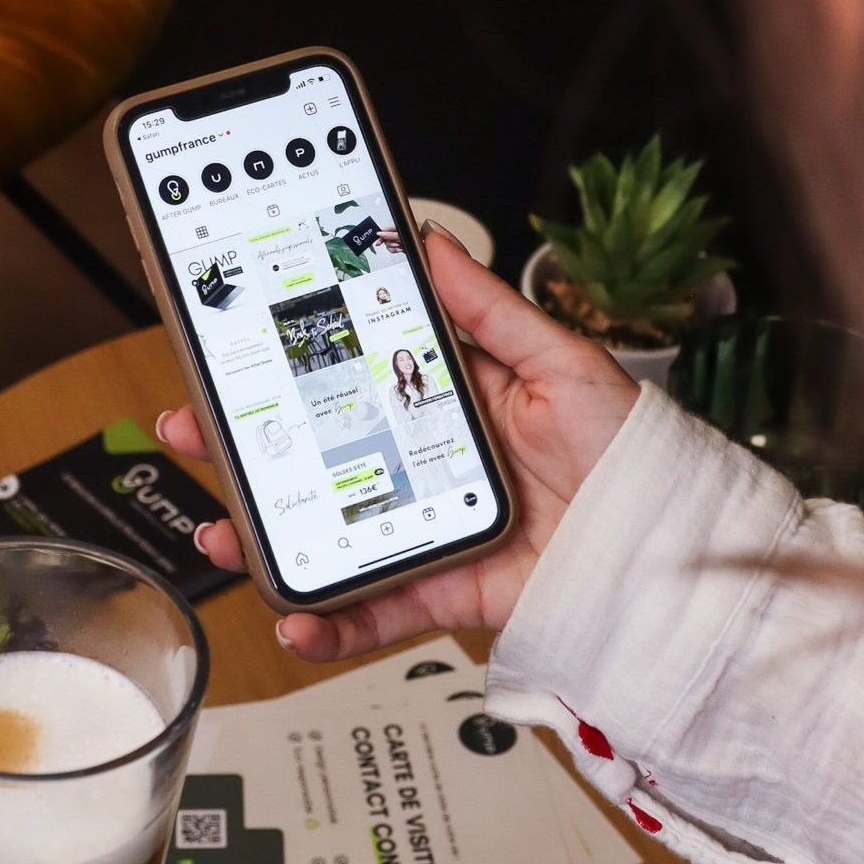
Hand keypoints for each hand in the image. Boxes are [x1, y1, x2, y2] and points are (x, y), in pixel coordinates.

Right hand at [159, 222, 638, 659]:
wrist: (673, 551)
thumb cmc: (630, 451)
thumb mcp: (560, 361)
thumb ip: (487, 310)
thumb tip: (427, 241)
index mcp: (451, 403)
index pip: (354, 378)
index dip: (294, 368)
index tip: (237, 353)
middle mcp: (430, 468)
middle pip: (321, 459)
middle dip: (248, 451)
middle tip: (191, 430)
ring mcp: (431, 533)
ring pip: (332, 536)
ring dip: (266, 540)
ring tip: (219, 535)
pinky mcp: (446, 593)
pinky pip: (379, 611)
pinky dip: (333, 623)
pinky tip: (292, 618)